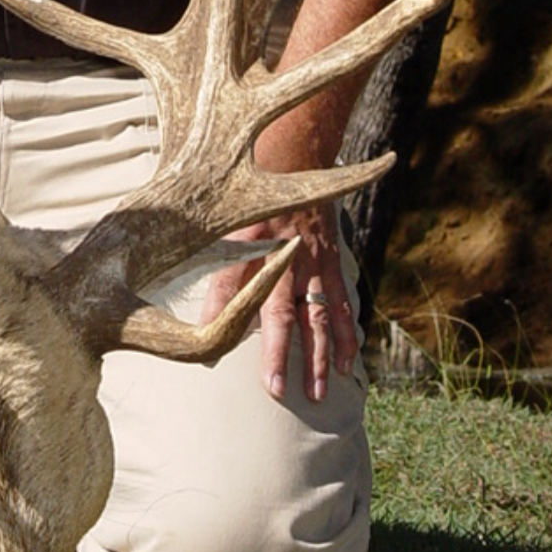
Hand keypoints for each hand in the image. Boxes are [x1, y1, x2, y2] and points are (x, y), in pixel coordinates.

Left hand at [199, 209, 355, 404]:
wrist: (292, 157)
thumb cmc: (249, 199)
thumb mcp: (225, 231)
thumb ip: (218, 281)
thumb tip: (202, 327)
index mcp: (256, 251)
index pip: (252, 303)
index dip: (260, 344)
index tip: (256, 380)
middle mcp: (288, 259)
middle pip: (291, 315)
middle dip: (291, 358)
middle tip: (291, 394)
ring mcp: (315, 260)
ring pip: (322, 313)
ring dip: (324, 353)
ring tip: (324, 389)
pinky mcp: (331, 259)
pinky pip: (342, 301)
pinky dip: (346, 331)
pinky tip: (349, 358)